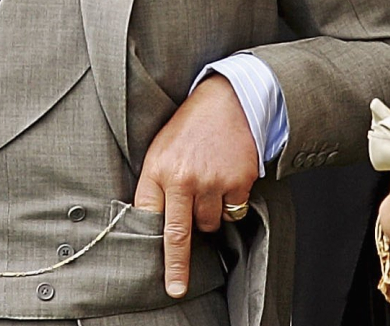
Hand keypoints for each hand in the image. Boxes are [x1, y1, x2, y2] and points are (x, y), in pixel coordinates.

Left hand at [133, 74, 257, 297]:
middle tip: (177, 287)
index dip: (155, 251)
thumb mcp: (159, 152)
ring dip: (208, 216)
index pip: (150, 220)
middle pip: (180, 234)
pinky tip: (225, 181)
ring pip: (210, 223)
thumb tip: (152, 225)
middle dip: (179, 266)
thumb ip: (155, 186)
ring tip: (206, 188)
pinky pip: (233, 211)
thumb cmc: (188, 129)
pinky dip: (230, 204)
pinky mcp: (239, 180)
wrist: (226, 102)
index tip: (163, 279)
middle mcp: (184, 178)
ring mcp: (213, 181)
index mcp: (158, 170)